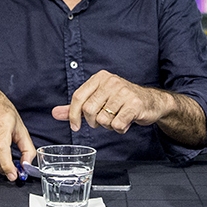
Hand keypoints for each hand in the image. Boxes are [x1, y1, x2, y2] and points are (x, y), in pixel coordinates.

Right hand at [0, 86, 35, 180]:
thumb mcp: (20, 126)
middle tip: (10, 169)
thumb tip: (26, 165)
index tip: (12, 175)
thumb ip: (26, 147)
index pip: (1, 149)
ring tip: (0, 151)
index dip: (7, 165)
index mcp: (2, 122)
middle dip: (3, 166)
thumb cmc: (2, 111)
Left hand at [51, 70, 165, 135]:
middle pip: (89, 110)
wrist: (151, 102)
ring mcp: (124, 92)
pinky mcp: (134, 104)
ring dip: (108, 126)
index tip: (75, 126)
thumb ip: (76, 107)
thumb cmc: (122, 101)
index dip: (73, 114)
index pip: (78, 97)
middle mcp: (111, 81)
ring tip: (117, 119)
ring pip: (103, 119)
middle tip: (102, 121)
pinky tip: (125, 122)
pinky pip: (117, 125)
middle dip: (94, 122)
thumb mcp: (98, 100)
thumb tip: (55, 113)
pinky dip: (119, 129)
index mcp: (99, 78)